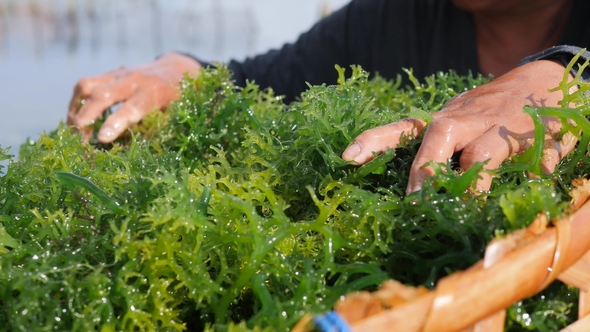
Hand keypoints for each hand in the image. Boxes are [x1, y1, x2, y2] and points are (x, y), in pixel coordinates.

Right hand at [67, 53, 201, 142]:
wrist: (174, 70)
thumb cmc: (175, 99)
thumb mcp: (174, 114)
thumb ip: (157, 129)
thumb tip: (139, 156)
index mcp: (154, 92)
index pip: (132, 107)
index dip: (116, 123)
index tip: (101, 139)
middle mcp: (134, 80)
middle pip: (103, 95)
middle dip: (87, 118)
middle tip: (79, 141)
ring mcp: (118, 75)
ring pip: (88, 87)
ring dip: (76, 110)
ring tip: (73, 133)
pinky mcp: (108, 74)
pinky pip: (84, 85)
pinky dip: (76, 103)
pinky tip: (74, 120)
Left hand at [342, 60, 577, 193]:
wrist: (543, 83)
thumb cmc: (486, 111)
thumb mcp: (455, 123)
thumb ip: (431, 148)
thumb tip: (395, 176)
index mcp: (445, 121)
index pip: (403, 129)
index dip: (374, 141)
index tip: (348, 157)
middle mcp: (467, 122)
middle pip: (439, 136)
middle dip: (425, 168)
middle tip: (417, 199)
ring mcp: (501, 129)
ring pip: (481, 154)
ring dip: (471, 182)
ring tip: (467, 206)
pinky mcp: (537, 137)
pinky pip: (536, 157)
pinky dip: (537, 167)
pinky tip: (538, 176)